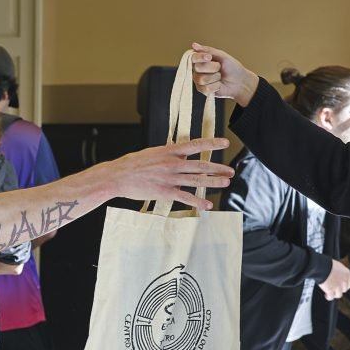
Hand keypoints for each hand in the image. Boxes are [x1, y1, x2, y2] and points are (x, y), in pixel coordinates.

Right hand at [106, 137, 233, 209]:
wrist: (118, 176)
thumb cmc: (132, 165)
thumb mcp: (152, 153)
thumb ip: (167, 154)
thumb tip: (177, 154)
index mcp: (169, 151)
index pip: (196, 145)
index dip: (212, 144)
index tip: (225, 143)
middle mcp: (172, 163)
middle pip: (201, 165)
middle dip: (218, 168)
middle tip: (230, 171)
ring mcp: (169, 178)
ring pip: (196, 180)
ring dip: (213, 183)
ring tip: (225, 183)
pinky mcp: (165, 192)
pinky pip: (185, 197)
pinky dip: (198, 202)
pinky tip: (207, 205)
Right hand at [191, 43, 259, 106]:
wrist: (240, 81)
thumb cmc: (232, 68)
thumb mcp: (221, 56)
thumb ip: (208, 50)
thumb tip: (194, 45)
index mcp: (201, 60)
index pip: (193, 58)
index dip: (200, 57)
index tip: (209, 57)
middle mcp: (198, 71)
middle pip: (197, 68)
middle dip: (212, 67)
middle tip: (219, 68)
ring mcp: (199, 81)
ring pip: (202, 79)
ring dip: (215, 77)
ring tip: (220, 77)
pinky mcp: (203, 91)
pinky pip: (206, 88)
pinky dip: (216, 85)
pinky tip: (219, 84)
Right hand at [318, 259, 349, 299]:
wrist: (321, 266)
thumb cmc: (326, 263)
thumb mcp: (336, 265)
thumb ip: (339, 271)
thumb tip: (335, 273)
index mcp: (347, 273)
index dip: (346, 285)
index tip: (342, 286)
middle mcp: (344, 281)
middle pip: (344, 289)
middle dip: (340, 289)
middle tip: (334, 288)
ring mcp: (338, 286)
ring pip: (339, 294)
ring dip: (335, 294)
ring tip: (330, 293)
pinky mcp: (331, 290)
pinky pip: (331, 297)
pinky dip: (329, 297)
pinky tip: (326, 295)